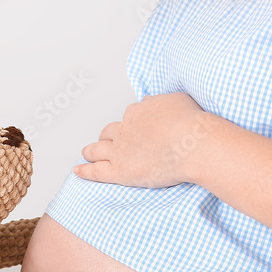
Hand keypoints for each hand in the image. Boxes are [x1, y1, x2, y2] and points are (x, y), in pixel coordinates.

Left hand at [74, 93, 211, 187]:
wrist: (193, 144)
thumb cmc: (191, 123)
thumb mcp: (176, 100)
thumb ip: (159, 102)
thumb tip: (147, 102)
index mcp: (137, 112)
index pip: (130, 117)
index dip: (131, 125)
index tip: (136, 131)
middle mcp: (125, 129)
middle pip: (109, 132)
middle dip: (106, 136)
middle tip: (105, 142)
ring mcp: (120, 150)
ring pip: (97, 149)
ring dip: (91, 151)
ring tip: (86, 154)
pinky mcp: (120, 171)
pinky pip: (96, 171)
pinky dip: (85, 170)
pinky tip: (78, 171)